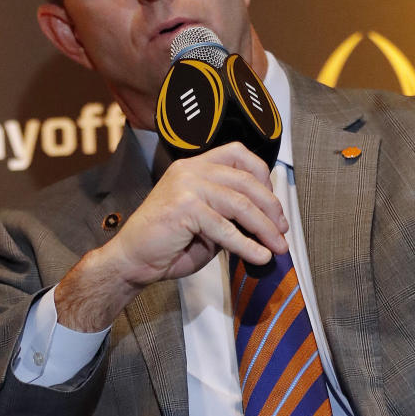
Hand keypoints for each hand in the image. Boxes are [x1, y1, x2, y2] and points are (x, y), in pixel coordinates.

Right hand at [54, 143, 288, 330]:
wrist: (132, 260)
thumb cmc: (167, 244)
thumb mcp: (206, 223)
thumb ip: (230, 215)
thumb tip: (267, 223)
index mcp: (194, 167)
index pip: (238, 154)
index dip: (263, 177)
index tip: (274, 205)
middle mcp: (190, 170)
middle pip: (246, 180)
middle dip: (271, 208)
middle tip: (282, 231)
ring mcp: (186, 186)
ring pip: (240, 203)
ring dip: (264, 228)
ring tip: (277, 247)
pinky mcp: (184, 208)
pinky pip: (225, 227)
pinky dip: (246, 245)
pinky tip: (259, 257)